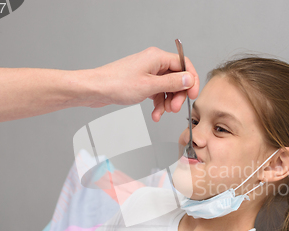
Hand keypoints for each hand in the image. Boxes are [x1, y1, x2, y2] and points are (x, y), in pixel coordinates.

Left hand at [82, 47, 199, 121]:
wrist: (96, 89)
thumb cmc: (116, 84)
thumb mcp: (149, 86)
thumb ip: (172, 83)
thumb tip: (189, 79)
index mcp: (157, 57)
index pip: (184, 64)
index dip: (191, 80)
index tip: (193, 94)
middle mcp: (153, 62)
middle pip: (176, 77)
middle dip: (177, 95)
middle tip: (174, 108)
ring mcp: (147, 72)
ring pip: (167, 87)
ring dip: (167, 102)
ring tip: (163, 113)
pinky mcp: (141, 82)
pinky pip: (156, 92)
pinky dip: (158, 103)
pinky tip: (155, 114)